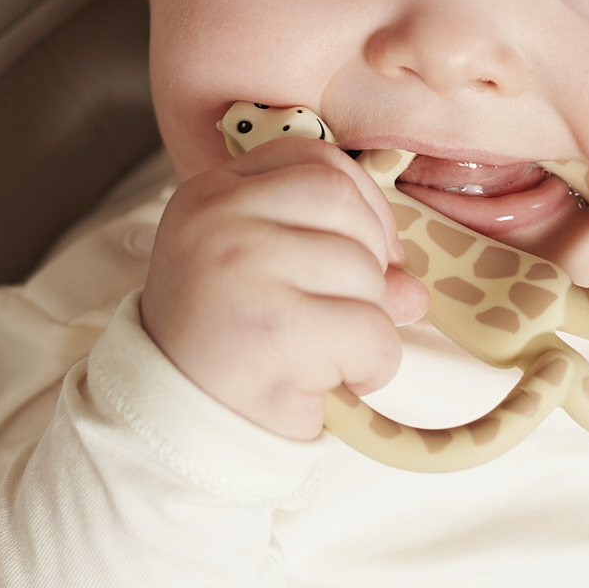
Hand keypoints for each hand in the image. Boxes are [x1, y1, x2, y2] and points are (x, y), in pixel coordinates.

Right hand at [140, 139, 430, 439]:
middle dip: (368, 263)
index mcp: (212, 194)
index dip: (363, 205)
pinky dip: (371, 365)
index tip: (368, 252)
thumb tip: (411, 285)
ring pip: (365, 271)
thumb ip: (331, 254)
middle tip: (339, 313)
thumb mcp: (261, 277)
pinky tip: (333, 380)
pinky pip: (372, 331)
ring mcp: (243, 268)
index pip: (318, 162)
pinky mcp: (275, 328)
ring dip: (368, 322)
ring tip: (325, 352)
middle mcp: (220, 219)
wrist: (176, 425)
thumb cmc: (224, 347)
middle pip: (346, 204)